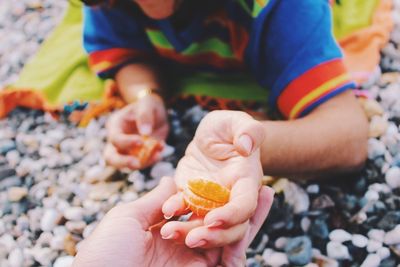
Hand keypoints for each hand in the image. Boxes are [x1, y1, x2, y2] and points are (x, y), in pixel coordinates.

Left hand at [73, 177, 273, 266]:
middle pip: (220, 223)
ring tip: (264, 193)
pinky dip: (241, 239)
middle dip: (241, 206)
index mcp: (166, 230)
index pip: (198, 209)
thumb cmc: (107, 251)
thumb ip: (157, 200)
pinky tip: (251, 217)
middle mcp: (184, 246)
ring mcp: (194, 262)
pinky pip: (227, 257)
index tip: (232, 176)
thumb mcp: (129, 218)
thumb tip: (170, 179)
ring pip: (228, 238)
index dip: (217, 195)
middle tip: (262, 187)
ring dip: (248, 218)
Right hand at [104, 94, 168, 168]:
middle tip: (136, 164)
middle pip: (111, 157)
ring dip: (143, 163)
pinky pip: (143, 163)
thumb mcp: (148, 104)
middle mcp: (118, 140)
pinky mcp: (139, 155)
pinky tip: (160, 151)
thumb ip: (145, 115)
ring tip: (158, 155)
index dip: (126, 142)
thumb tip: (145, 133)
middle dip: (122, 162)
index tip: (141, 141)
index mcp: (115, 125)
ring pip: (127, 165)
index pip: (115, 138)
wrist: (155, 111)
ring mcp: (127, 150)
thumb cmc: (148, 104)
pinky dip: (152, 160)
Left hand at [161, 111, 267, 248]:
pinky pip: (184, 211)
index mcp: (246, 181)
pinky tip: (165, 211)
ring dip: (189, 233)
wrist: (208, 135)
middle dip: (213, 237)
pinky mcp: (191, 199)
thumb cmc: (225, 126)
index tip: (214, 219)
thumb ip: (248, 130)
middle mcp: (231, 197)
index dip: (232, 215)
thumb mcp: (236, 122)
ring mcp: (210, 201)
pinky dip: (175, 213)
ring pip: (205, 226)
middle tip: (192, 240)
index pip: (245, 205)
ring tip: (169, 232)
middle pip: (229, 227)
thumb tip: (246, 147)